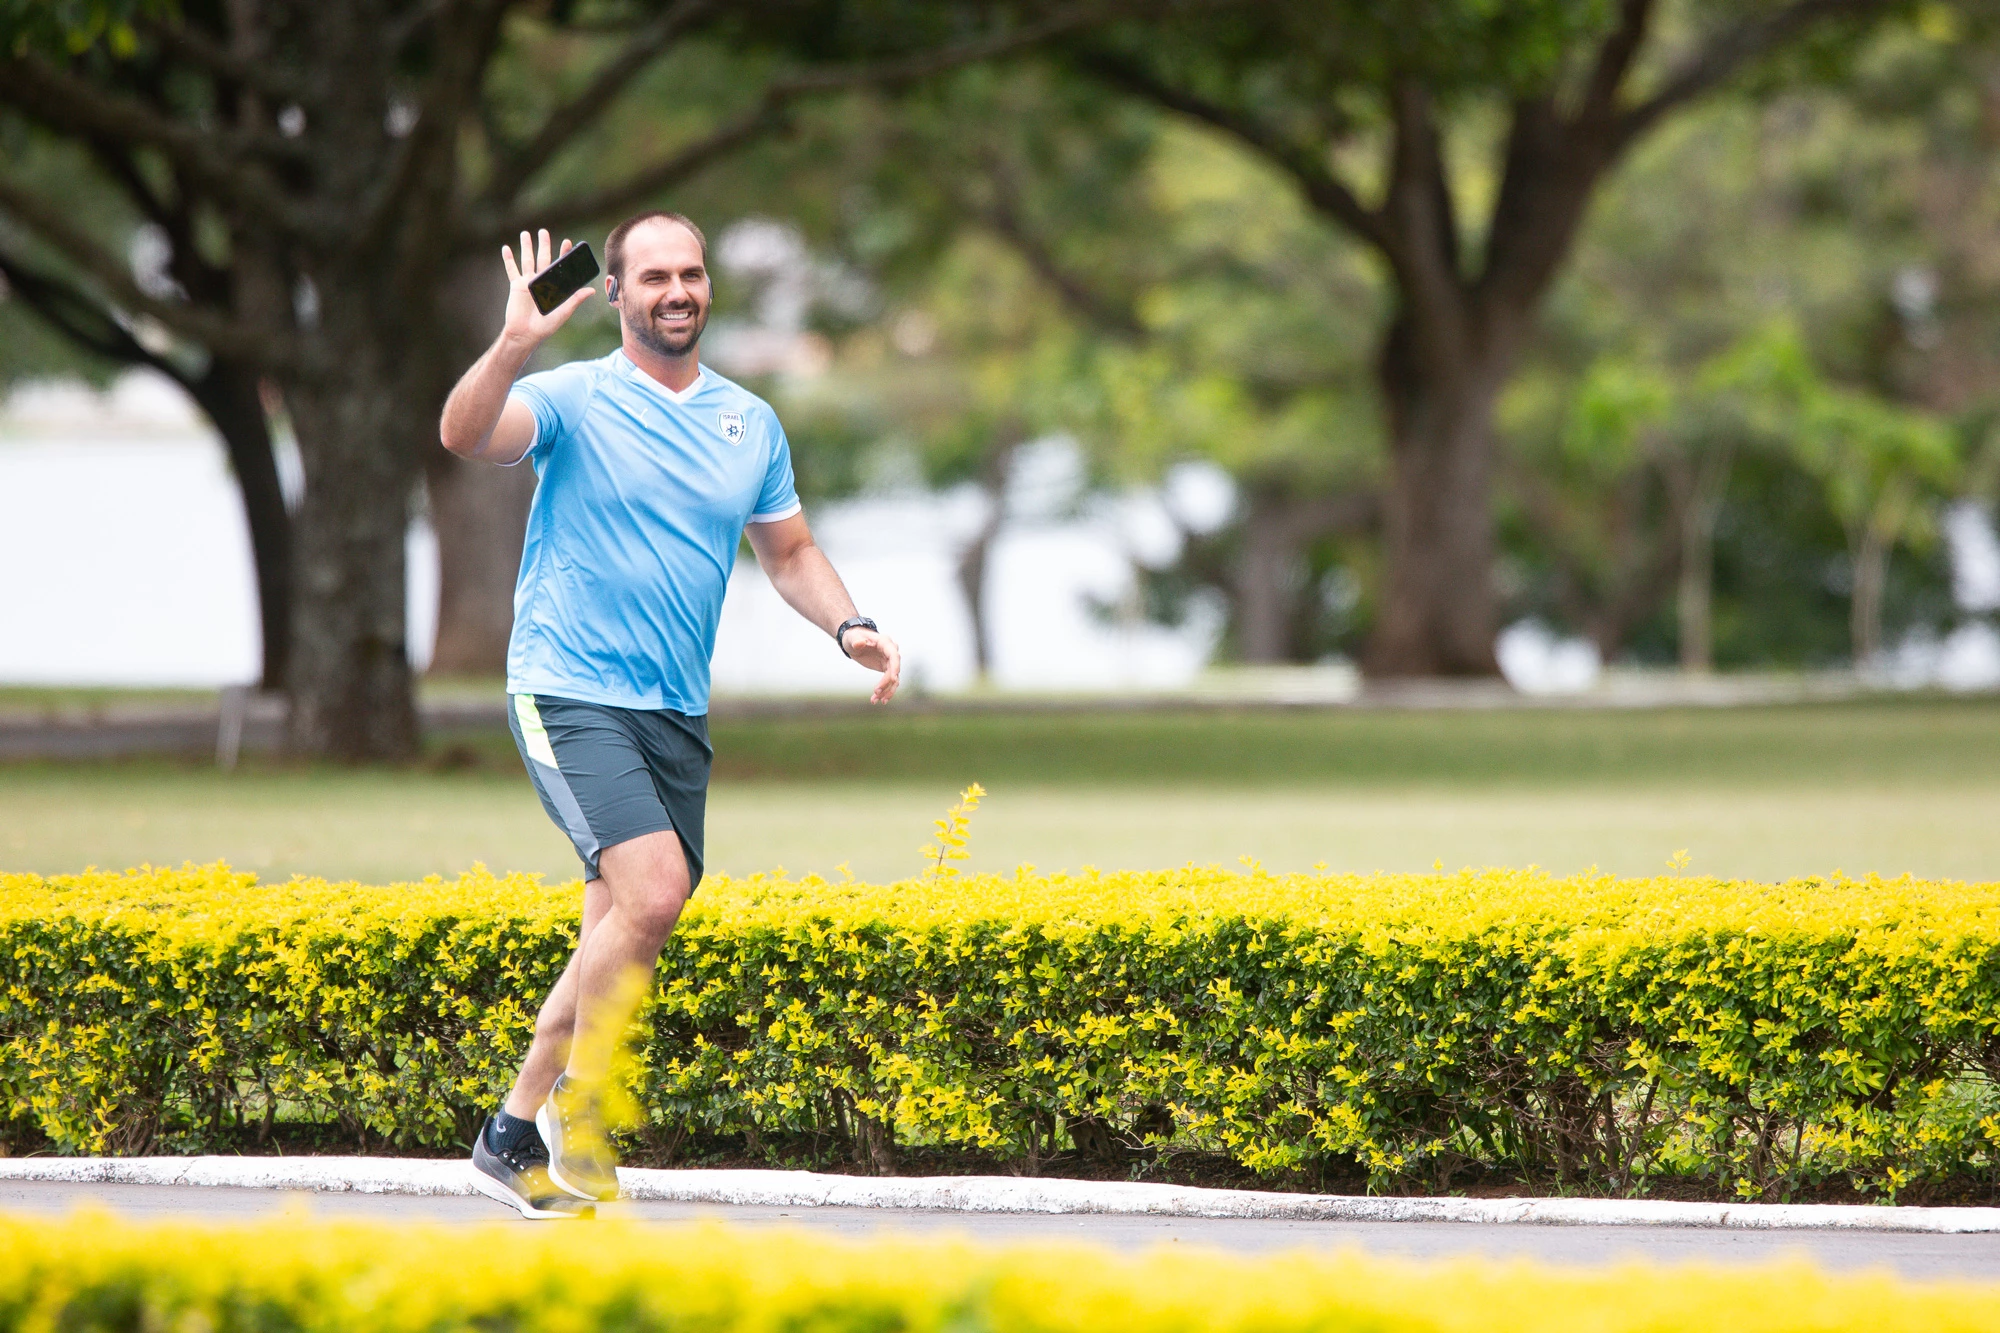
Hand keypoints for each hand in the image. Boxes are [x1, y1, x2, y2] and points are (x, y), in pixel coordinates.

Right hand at [499, 228, 593, 346]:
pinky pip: (511, 270)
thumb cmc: (546, 326)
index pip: (560, 266)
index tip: (568, 242)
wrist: (526, 334)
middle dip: (544, 245)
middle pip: (543, 258)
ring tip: (525, 233)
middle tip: (544, 231)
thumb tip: (592, 291)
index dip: (564, 254)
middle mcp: (542, 281)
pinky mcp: (516, 286)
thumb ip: (575, 300)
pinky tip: (506, 248)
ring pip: (527, 260)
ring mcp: (528, 282)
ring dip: (526, 247)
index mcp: (554, 286)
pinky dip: (508, 259)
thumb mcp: (564, 312)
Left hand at [842, 628, 901, 703]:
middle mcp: (890, 652)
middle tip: (875, 692)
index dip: (895, 667)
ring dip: (886, 691)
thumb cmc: (853, 637)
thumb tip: (860, 643)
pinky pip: (889, 682)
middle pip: (894, 669)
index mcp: (885, 643)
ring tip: (875, 700)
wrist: (853, 641)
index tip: (894, 679)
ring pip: (893, 679)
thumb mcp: (852, 638)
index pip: (894, 655)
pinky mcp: (886, 668)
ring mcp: (889, 661)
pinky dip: (884, 691)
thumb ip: (856, 641)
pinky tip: (876, 699)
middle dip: (887, 682)